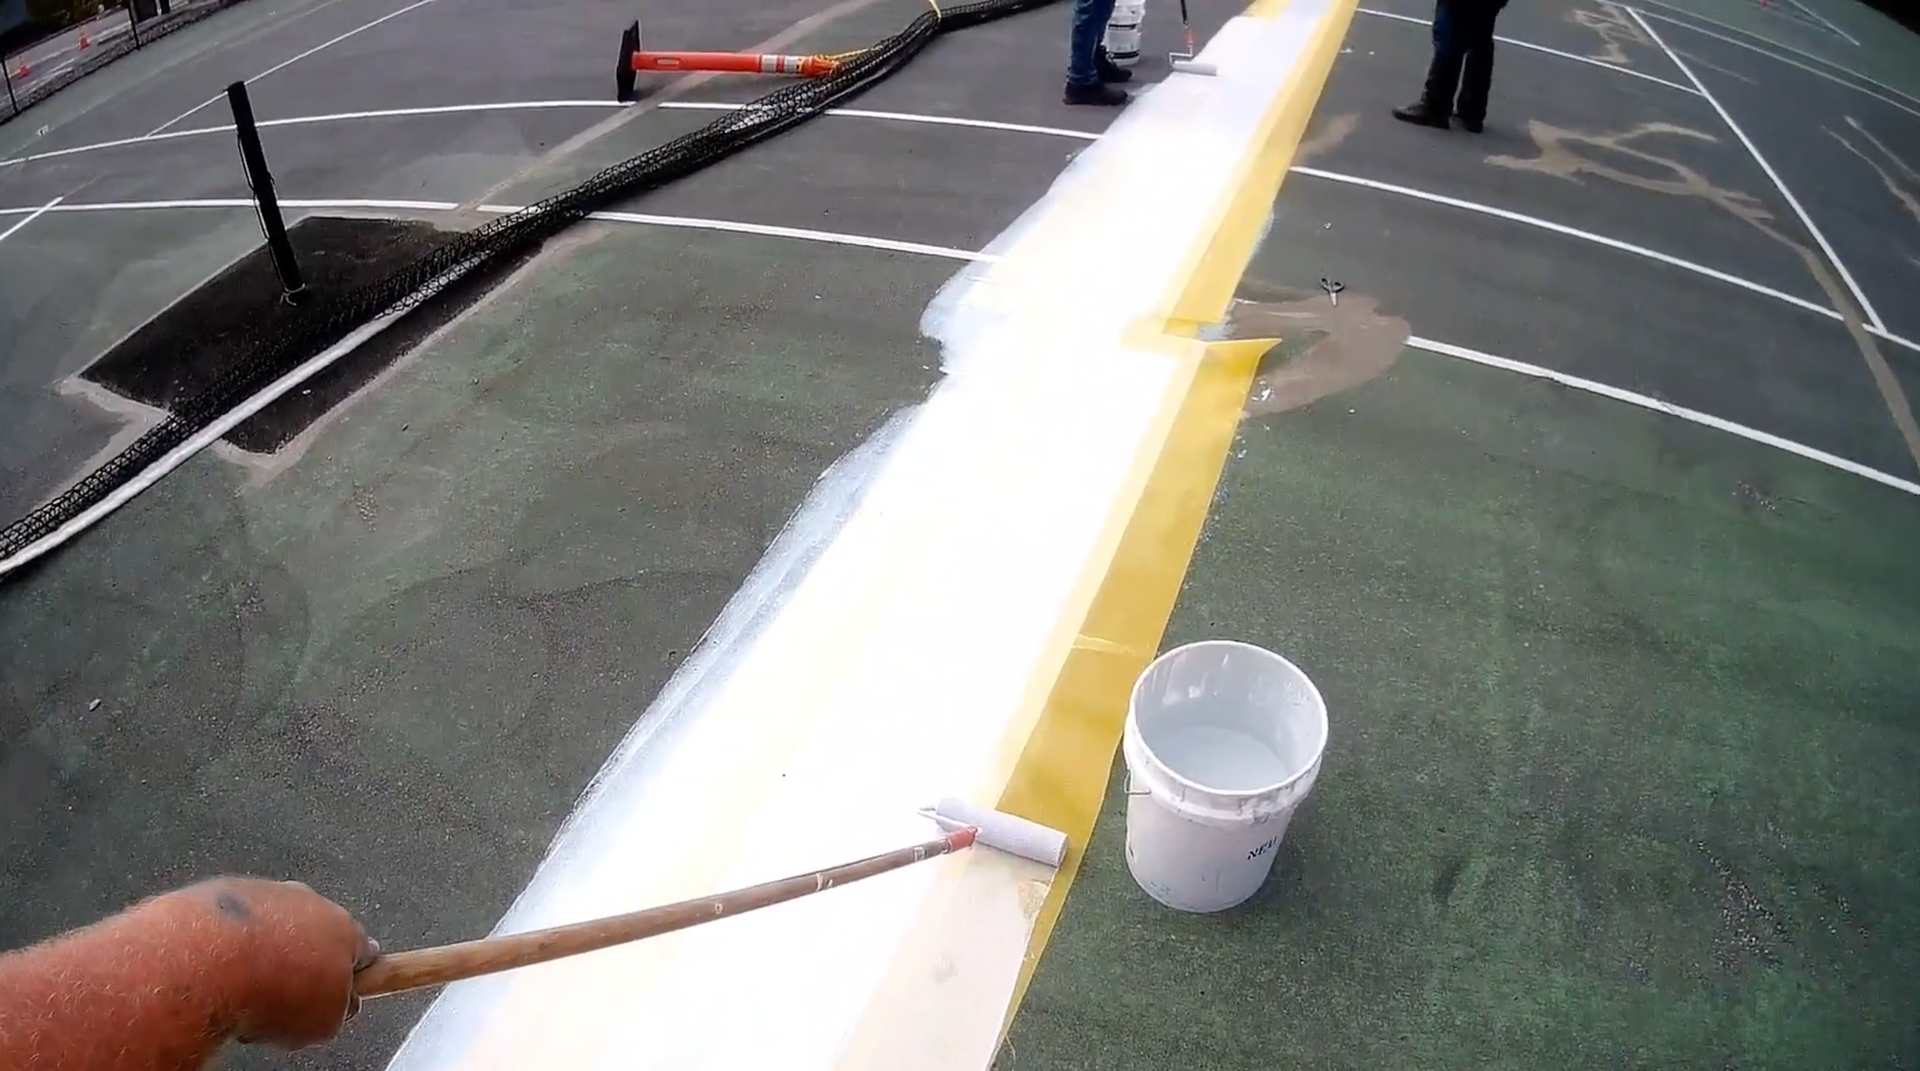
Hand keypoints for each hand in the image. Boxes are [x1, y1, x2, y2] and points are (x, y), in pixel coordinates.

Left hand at [175, 877, 379, 1048]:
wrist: (206, 965)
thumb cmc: (267, 990)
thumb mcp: (323, 1023)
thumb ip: (339, 1009)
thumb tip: (334, 1006)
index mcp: (344, 928)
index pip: (363, 950)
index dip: (351, 975)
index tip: (340, 993)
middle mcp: (310, 901)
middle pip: (315, 934)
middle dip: (303, 961)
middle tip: (284, 996)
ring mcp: (266, 893)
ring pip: (272, 926)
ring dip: (264, 952)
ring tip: (243, 988)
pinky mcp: (223, 893)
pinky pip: (233, 924)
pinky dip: (228, 945)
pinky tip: (216, 973)